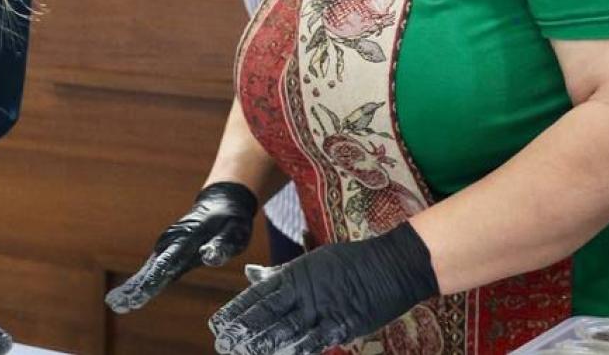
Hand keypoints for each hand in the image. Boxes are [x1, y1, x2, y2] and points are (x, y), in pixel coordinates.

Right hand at [105, 182, 257, 313]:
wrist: (220, 203)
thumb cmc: (230, 221)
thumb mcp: (235, 232)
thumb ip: (222, 245)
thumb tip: (210, 258)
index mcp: (189, 238)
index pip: (169, 261)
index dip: (154, 278)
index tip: (140, 293)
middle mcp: (173, 240)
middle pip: (152, 267)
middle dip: (137, 286)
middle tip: (118, 304)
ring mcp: (168, 244)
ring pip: (148, 268)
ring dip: (134, 285)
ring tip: (117, 303)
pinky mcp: (168, 249)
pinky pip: (152, 267)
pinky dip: (140, 281)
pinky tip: (128, 296)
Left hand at [208, 222, 438, 354]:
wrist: (390, 265)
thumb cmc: (348, 262)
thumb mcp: (310, 262)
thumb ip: (279, 274)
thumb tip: (249, 274)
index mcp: (295, 275)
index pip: (259, 295)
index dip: (238, 310)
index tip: (218, 323)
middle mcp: (304, 292)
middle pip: (267, 313)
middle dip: (244, 329)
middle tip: (222, 342)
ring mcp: (323, 308)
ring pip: (286, 329)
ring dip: (263, 342)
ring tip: (241, 352)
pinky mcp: (342, 324)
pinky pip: (315, 339)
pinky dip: (297, 348)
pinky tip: (280, 354)